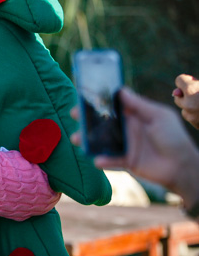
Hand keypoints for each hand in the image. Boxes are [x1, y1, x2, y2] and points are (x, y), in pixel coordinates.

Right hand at [71, 87, 198, 206]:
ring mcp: (125, 145)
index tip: (85, 94)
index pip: (114, 105)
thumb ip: (139, 105)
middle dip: (88, 118)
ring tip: (76, 138)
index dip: (100, 100)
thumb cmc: (174, 137)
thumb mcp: (159, 116)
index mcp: (135, 115)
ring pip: (102, 140)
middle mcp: (128, 129)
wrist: (181, 165)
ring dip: (88, 139)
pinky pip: (111, 160)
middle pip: (104, 121)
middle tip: (75, 114)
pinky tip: (97, 159)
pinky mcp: (126, 160)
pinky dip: (103, 160)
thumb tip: (121, 90)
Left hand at [172, 73, 198, 129]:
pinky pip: (190, 117)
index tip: (194, 81)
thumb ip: (193, 84)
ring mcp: (192, 117)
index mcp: (192, 90)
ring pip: (183, 108)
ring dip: (189, 106)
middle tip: (198, 95)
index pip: (179, 80)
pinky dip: (196, 115)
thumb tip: (174, 93)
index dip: (187, 80)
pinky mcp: (196, 125)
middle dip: (186, 94)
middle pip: (177, 96)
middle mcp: (189, 104)